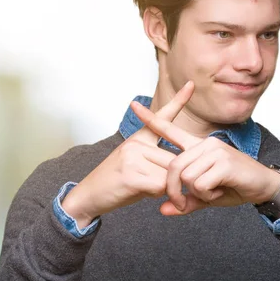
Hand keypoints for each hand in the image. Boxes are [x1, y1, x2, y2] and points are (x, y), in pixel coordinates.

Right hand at [61, 81, 194, 227]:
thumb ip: (158, 160)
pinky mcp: (132, 174)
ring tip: (141, 187)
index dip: (178, 101)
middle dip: (170, 178)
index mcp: (139, 138)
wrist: (88, 196)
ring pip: (169, 175)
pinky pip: (161, 186)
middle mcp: (136, 142)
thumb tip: (182, 166)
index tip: (191, 84)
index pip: (162, 118)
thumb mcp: (137, 163)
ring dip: (162, 188)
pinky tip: (138, 192)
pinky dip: (156, 195)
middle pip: (174, 160)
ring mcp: (133, 156)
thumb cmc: (118, 182)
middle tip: (147, 183)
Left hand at [131, 104, 279, 215]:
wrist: (263, 187)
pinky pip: (200, 183)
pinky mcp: (223, 162)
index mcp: (198, 147)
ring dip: (196, 192)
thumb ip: (184, 201)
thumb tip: (163, 210)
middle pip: (173, 166)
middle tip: (180, 203)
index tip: (133, 105)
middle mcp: (205, 143)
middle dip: (172, 189)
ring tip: (213, 191)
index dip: (151, 119)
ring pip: (186, 176)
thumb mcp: (206, 195)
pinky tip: (221, 189)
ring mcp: (215, 151)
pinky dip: (208, 193)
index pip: (170, 129)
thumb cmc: (235, 187)